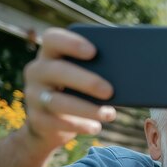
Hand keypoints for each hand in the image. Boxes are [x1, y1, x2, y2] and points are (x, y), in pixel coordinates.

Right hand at [23, 28, 115, 149]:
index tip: (93, 51)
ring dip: (87, 109)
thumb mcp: (83, 78)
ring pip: (58, 101)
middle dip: (86, 81)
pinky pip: (57, 123)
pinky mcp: (37, 119)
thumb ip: (98, 70)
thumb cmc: (76, 92)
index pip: (53, 39)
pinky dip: (79, 126)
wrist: (49, 123)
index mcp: (51, 55)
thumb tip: (132, 72)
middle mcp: (38, 71)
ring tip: (110, 114)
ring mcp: (34, 96)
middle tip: (110, 91)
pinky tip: (96, 127)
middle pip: (58, 71)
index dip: (71, 43)